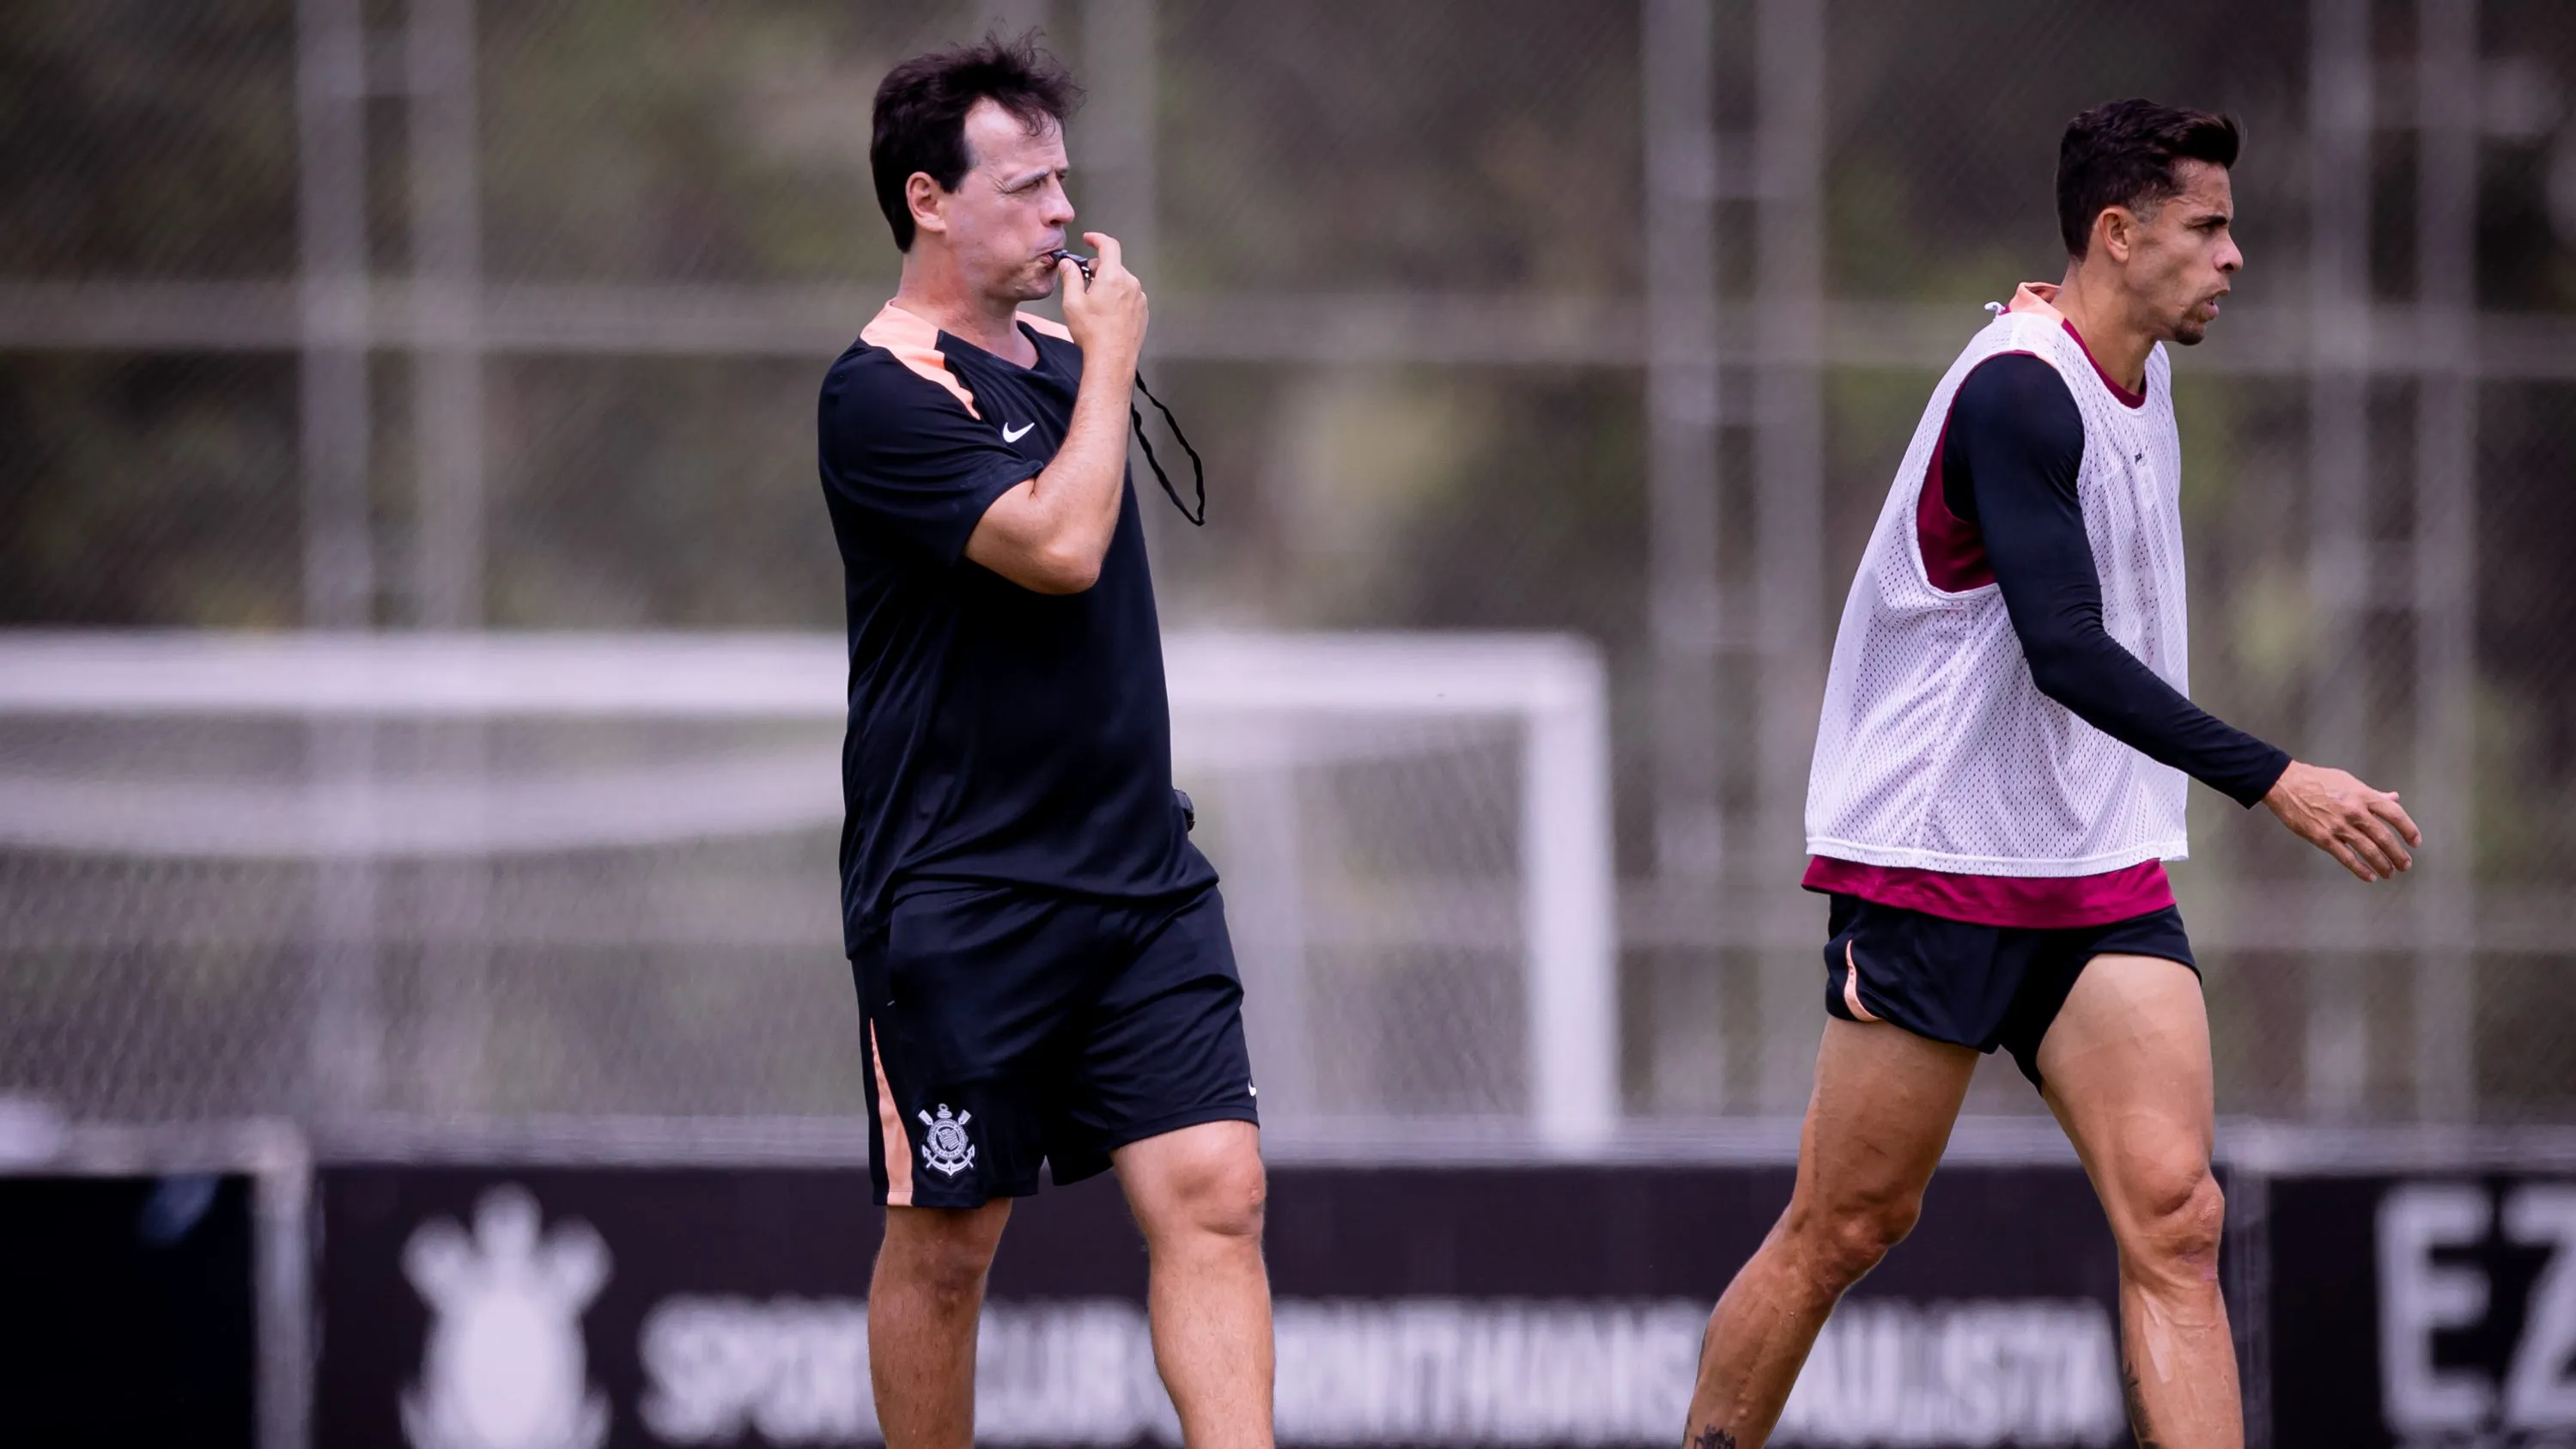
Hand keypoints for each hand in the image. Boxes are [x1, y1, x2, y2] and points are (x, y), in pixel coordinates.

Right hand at [1057, 231, 1146, 370]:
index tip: (1090, 239)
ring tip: (1095, 304)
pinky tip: (1107, 314)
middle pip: (1114, 265)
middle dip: (1097, 268)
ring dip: (1108, 284)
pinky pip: (1129, 296)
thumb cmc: (1093, 334)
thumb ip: (1071, 277)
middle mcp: (1130, 284)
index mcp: (1113, 277)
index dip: (1097, 239)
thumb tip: (1068, 264)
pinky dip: (1118, 297)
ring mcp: (1139, 298)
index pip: (1109, 245)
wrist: (1112, 359)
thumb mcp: (1072, 303)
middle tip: (1083, 282)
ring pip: (1121, 281)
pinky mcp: (1143, 311)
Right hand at [2262, 760, 2421, 881]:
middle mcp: (2355, 811)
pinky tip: (2369, 877)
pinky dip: (2360, 869)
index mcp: (2363, 796)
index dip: (2408, 830)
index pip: (2394, 815)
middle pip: (2384, 837)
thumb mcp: (2349, 781)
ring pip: (2368, 850)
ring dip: (2383, 864)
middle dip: (2398, 854)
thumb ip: (2372, 794)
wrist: (2286, 784)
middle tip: (2405, 865)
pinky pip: (2346, 857)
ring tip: (2390, 873)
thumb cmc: (2318, 780)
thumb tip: (2394, 799)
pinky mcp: (2323, 838)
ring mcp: (2339, 826)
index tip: (2415, 842)